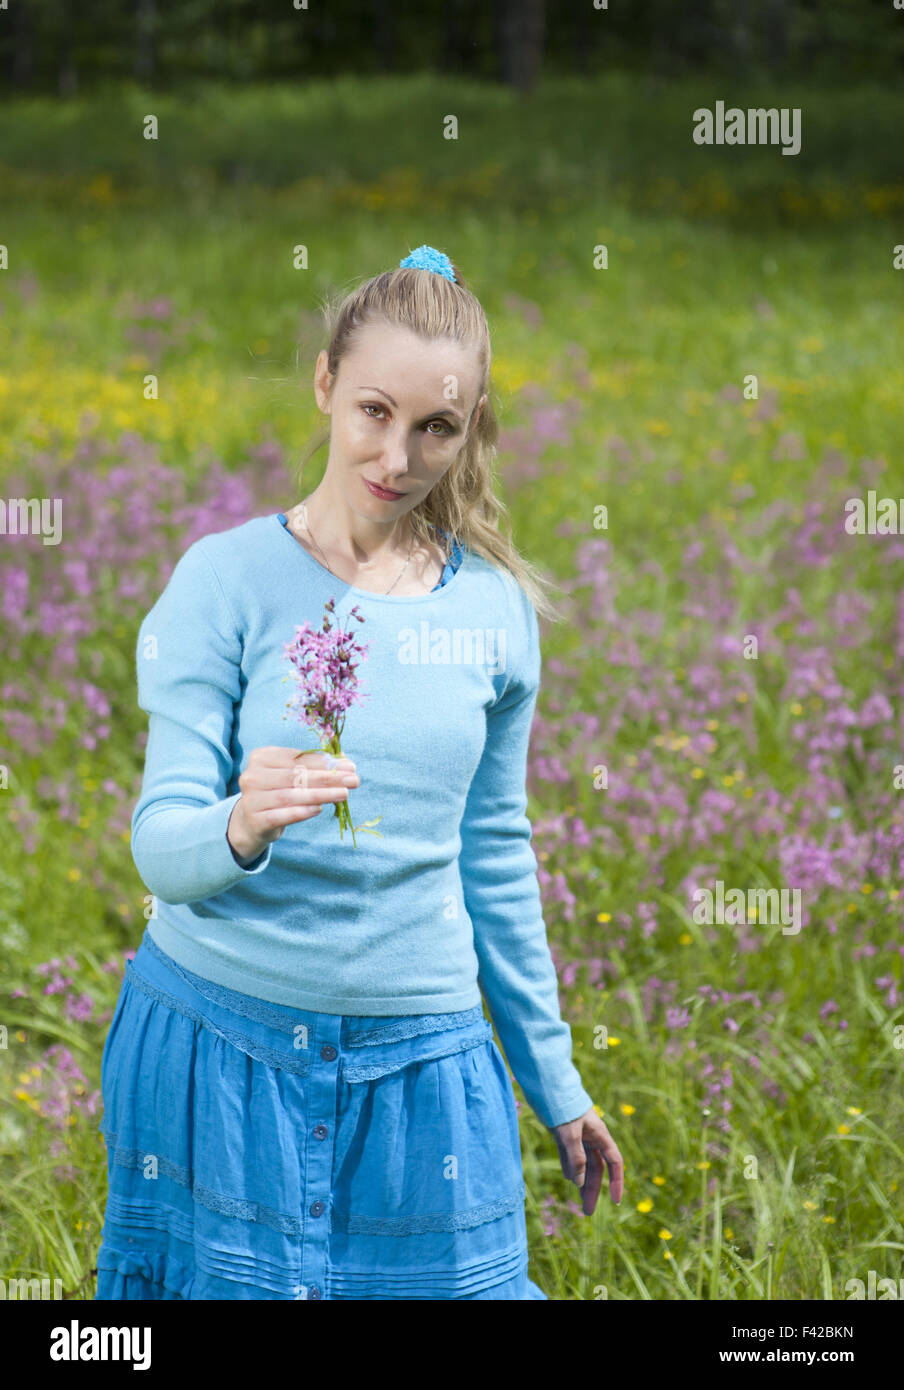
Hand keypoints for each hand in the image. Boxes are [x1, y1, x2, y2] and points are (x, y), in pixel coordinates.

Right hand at [227, 746, 359, 860]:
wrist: (253, 821)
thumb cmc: (278, 792)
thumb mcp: (290, 775)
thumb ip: (312, 767)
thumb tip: (344, 762)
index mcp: (261, 757)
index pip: (297, 758)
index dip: (325, 762)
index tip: (350, 766)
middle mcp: (252, 776)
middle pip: (296, 776)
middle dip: (328, 778)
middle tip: (353, 780)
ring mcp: (251, 799)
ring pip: (292, 795)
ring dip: (322, 795)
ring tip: (344, 794)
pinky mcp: (256, 820)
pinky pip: (283, 815)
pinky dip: (303, 812)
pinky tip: (320, 809)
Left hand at [550, 1106, 623, 1214]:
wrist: (548, 1086)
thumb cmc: (563, 1107)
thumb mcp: (569, 1134)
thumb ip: (575, 1158)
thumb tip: (578, 1183)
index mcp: (599, 1134)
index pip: (613, 1163)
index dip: (616, 1181)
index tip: (615, 1201)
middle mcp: (591, 1137)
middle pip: (596, 1168)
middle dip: (593, 1189)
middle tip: (587, 1212)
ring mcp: (578, 1136)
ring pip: (583, 1164)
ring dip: (582, 1182)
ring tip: (580, 1201)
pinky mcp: (564, 1134)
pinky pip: (570, 1156)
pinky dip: (571, 1168)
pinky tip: (570, 1179)